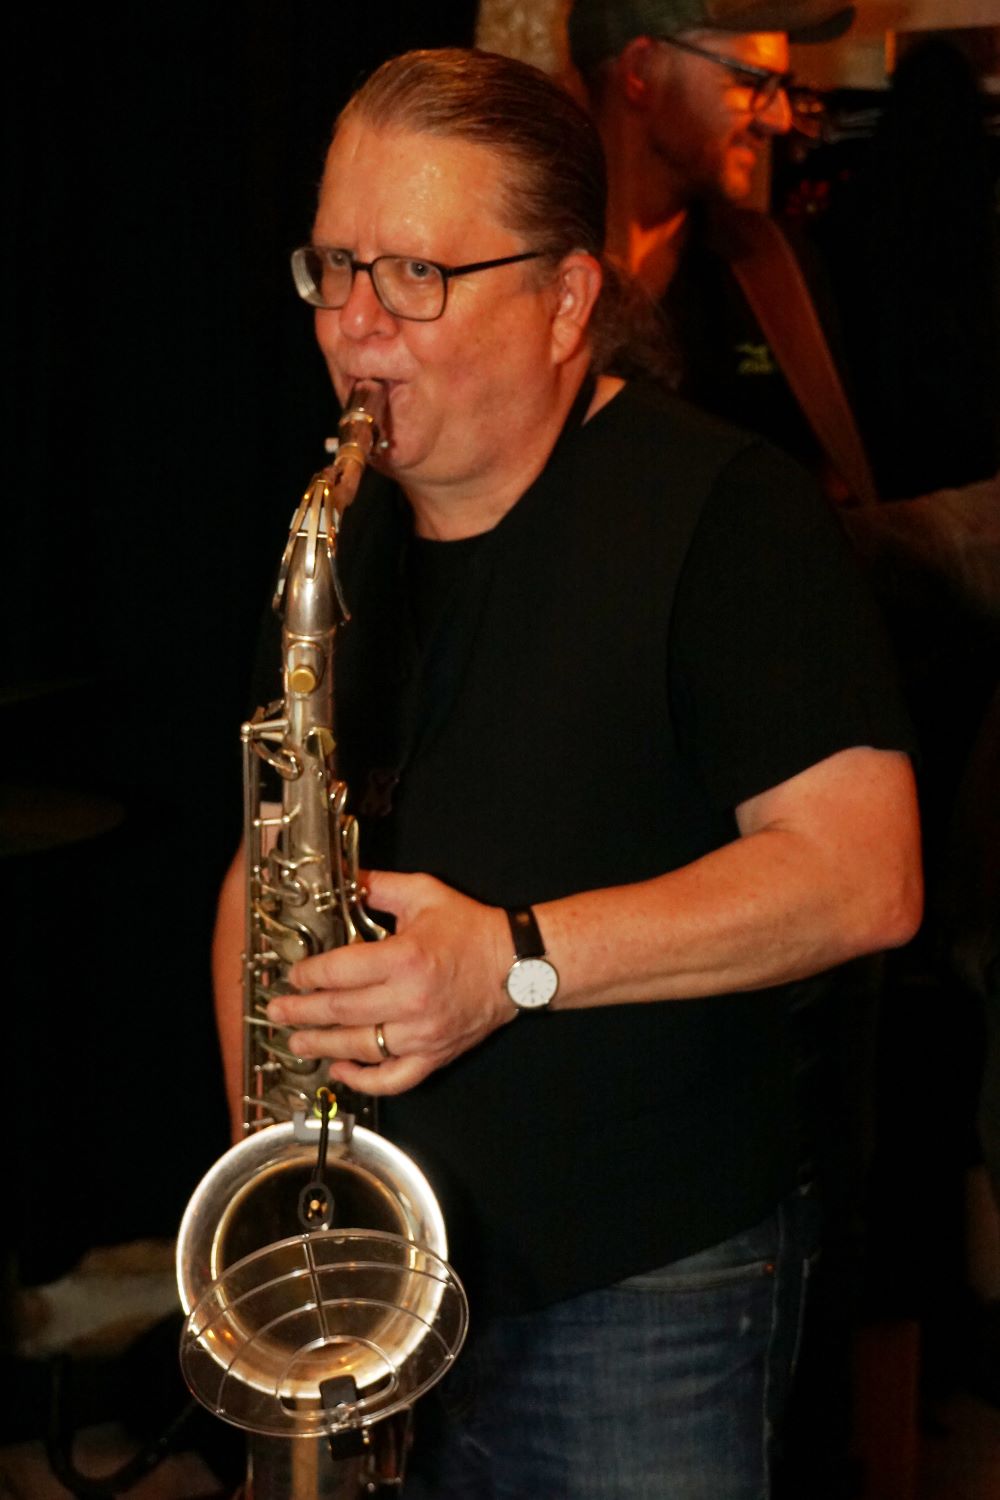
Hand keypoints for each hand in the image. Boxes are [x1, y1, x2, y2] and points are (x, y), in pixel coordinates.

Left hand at [265, 871, 514, 1093]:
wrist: (517, 965)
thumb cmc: (471, 929)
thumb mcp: (424, 894)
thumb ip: (379, 887)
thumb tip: (343, 878)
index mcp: (405, 958)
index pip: (340, 972)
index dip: (309, 975)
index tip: (293, 976)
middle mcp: (410, 1000)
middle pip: (341, 1012)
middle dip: (302, 1013)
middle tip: (277, 1012)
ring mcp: (422, 1034)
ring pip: (360, 1048)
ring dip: (322, 1046)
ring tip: (298, 1042)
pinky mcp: (434, 1055)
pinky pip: (393, 1078)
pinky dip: (364, 1080)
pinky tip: (342, 1071)